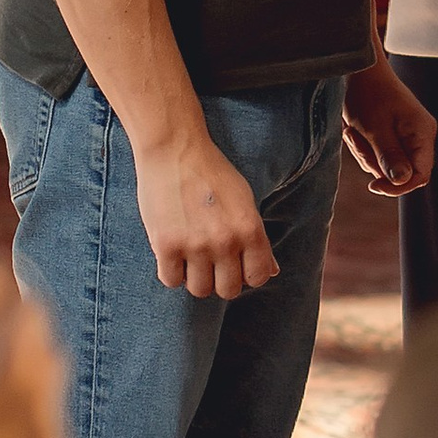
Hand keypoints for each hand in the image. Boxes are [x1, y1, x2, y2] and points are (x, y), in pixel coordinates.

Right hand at [131, 125, 278, 299]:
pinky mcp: (166, 244)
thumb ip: (257, 239)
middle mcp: (226, 241)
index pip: (258, 277)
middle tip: (209, 261)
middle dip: (220, 279)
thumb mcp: (244, 201)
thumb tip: (272, 272)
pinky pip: (170, 280)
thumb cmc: (211, 172)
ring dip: (194, 277)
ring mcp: (195, 245)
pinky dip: (170, 271)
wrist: (174, 148)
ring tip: (189, 256)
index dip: (246, 274)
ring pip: (199, 290)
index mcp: (250, 229)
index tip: (234, 263)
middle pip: (229, 290)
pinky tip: (171, 252)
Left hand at [344, 58, 434, 196]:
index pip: (421, 175)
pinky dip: (364, 148)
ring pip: (386, 165)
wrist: (358, 70)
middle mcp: (419, 136)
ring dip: (365, 154)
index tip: (373, 186)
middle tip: (356, 140)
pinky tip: (354, 131)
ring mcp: (406, 135)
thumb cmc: (368, 94)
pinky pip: (379, 155)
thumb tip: (402, 181)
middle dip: (375, 163)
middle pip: (401, 172)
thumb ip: (390, 156)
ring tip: (353, 132)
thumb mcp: (375, 128)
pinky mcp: (393, 134)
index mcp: (422, 133)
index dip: (399, 186)